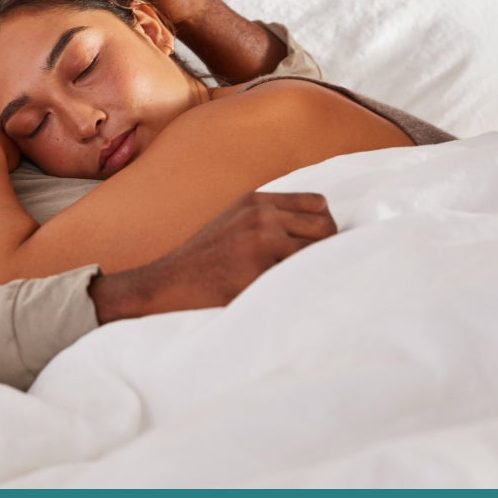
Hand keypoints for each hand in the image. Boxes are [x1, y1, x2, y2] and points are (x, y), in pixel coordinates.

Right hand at [88, 191, 336, 322]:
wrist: (170, 283)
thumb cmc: (206, 260)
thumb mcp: (234, 222)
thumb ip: (270, 217)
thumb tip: (321, 228)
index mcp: (257, 201)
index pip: (318, 204)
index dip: (325, 227)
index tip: (319, 247)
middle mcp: (261, 216)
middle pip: (325, 227)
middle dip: (327, 250)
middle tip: (315, 271)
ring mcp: (260, 242)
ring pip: (317, 254)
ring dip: (315, 270)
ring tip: (301, 283)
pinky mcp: (257, 271)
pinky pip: (299, 278)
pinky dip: (299, 288)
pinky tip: (287, 296)